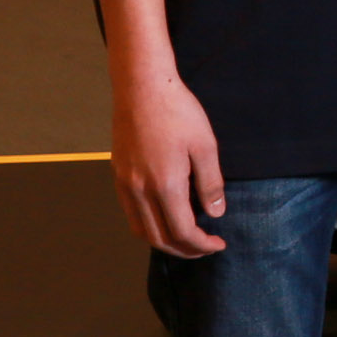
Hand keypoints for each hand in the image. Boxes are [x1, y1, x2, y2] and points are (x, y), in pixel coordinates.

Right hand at [110, 58, 226, 257]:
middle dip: (184, 250)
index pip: (182, 232)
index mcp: (164, 185)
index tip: (218, 244)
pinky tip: (165, 218)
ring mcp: (124, 183)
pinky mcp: (118, 174)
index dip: (202, 245)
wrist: (142, 87)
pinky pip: (130, 212)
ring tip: (186, 238)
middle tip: (205, 247)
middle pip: (159, 238)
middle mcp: (139, 190)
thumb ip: (210, 183)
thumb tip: (215, 213)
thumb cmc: (178, 112)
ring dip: (164, 241)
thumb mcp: (205, 146)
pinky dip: (148, 225)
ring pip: (140, 229)